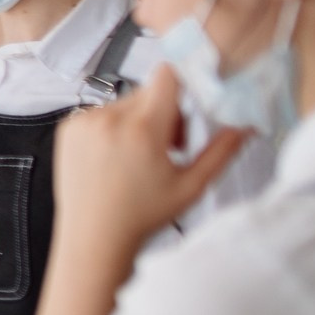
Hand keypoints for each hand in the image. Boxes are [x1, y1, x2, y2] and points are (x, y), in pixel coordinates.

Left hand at [36, 67, 251, 314]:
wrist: (93, 238)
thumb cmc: (141, 217)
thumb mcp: (191, 186)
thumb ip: (222, 151)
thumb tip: (246, 125)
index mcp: (142, 129)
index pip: (168, 76)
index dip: (183, 86)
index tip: (188, 106)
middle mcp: (109, 119)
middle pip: (149, 92)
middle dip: (164, 112)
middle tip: (169, 147)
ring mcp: (84, 122)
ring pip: (125, 103)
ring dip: (138, 120)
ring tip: (140, 157)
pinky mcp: (68, 128)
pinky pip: (99, 113)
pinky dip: (111, 128)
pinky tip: (115, 159)